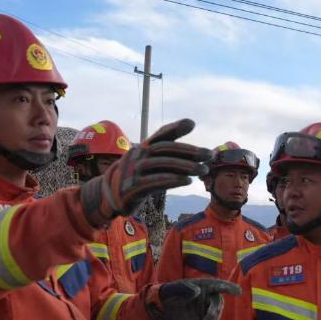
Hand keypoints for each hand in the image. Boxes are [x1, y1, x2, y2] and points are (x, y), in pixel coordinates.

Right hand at [80, 119, 211, 227]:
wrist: (110, 195)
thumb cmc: (137, 176)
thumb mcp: (150, 163)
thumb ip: (169, 153)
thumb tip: (193, 138)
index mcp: (143, 148)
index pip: (160, 135)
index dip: (174, 128)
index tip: (191, 124)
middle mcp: (138, 156)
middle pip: (165, 149)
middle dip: (189, 151)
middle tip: (209, 155)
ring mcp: (133, 171)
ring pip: (162, 164)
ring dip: (186, 166)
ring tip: (204, 170)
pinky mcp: (133, 187)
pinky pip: (155, 182)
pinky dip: (172, 180)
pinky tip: (187, 180)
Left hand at [144, 278, 240, 319]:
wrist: (161, 306)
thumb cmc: (167, 293)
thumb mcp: (173, 289)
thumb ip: (184, 289)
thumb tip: (198, 291)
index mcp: (202, 284)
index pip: (217, 285)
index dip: (228, 287)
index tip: (238, 291)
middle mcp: (206, 294)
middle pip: (217, 301)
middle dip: (216, 309)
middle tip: (209, 318)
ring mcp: (205, 305)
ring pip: (216, 311)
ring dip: (215, 317)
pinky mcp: (202, 315)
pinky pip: (211, 319)